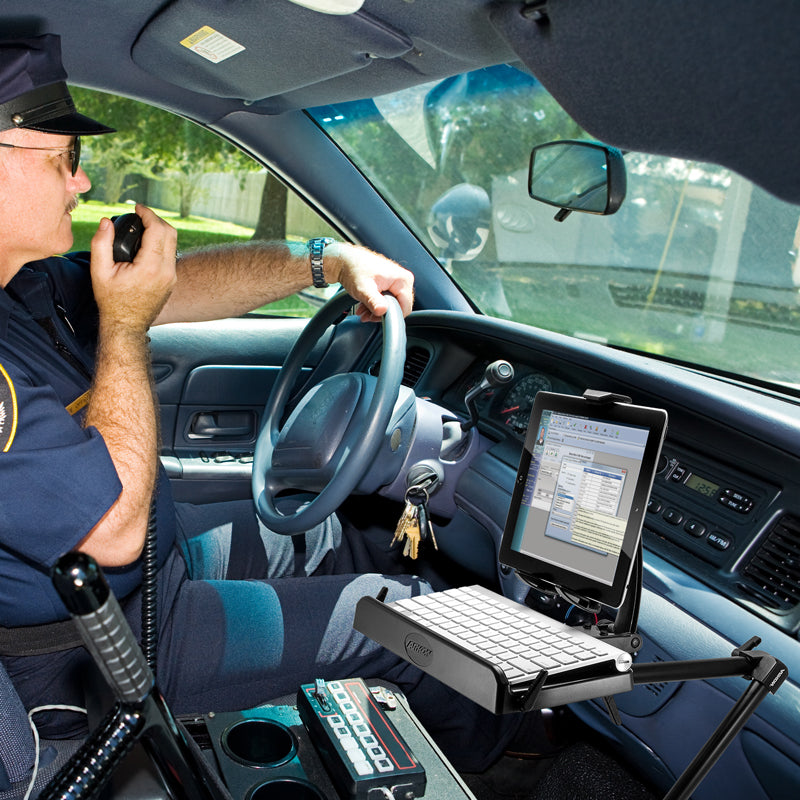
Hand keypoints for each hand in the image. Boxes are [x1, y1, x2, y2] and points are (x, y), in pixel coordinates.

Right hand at [90, 204, 177, 333]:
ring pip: (173, 243)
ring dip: (160, 230)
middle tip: (140, 215)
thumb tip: (106, 221)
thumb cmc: (111, 301)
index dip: (148, 213)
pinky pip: (171, 254)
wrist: (126, 325)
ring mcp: (172, 277)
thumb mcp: (99, 271)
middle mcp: (167, 271)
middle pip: (170, 233)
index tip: (137, 208)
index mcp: (151, 267)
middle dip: (156, 219)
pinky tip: (147, 242)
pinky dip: (161, 243)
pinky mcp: (172, 280)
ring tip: (142, 226)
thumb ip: (101, 243)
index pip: (158, 230)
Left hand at [325, 242, 413, 321]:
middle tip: (366, 315)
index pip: (405, 308)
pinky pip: (387, 299)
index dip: (390, 316)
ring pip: (391, 304)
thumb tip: (382, 310)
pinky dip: (375, 305)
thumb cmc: (354, 269)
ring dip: (376, 311)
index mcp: (403, 280)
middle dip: (381, 314)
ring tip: (363, 311)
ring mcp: (397, 280)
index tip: (375, 317)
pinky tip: (365, 306)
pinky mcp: (390, 282)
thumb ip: (374, 301)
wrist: (345, 260)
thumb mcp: (364, 289)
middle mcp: (403, 279)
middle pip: (398, 307)